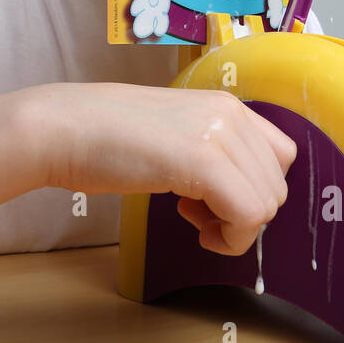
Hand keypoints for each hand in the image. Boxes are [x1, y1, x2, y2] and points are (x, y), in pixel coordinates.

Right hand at [25, 82, 296, 255]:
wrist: (63, 129)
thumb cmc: (104, 138)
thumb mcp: (174, 134)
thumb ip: (211, 151)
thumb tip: (238, 194)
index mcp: (226, 105)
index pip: (280, 156)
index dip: (254, 188)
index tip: (212, 198)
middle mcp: (231, 114)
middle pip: (276, 186)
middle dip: (243, 213)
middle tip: (196, 213)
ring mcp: (219, 135)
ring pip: (267, 205)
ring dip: (234, 227)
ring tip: (189, 216)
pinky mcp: (203, 162)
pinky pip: (248, 215)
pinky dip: (229, 238)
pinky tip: (195, 230)